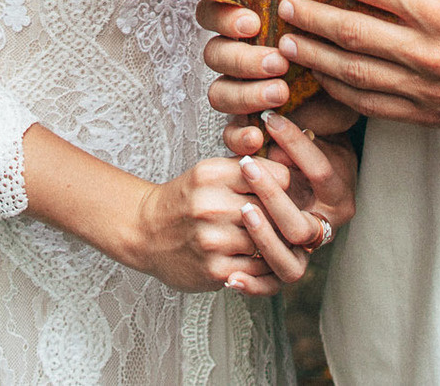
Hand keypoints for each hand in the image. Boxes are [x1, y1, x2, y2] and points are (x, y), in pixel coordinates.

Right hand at [107, 158, 281, 294]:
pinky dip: (262, 265)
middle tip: (291, 219)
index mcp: (213, 174)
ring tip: (273, 239)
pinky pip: (258, 270)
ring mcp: (213, 240)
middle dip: (284, 216)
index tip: (285, 193)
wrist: (145, 233)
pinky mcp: (215, 271)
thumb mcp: (210, 173)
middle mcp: (211, 205)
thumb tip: (294, 177)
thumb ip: (249, 169)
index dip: (285, 186)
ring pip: (268, 242)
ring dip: (274, 243)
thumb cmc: (187, 200)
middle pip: (274, 211)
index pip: (275, 176)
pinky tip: (255, 257)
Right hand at [200, 1, 361, 141]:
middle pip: (215, 53)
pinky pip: (227, 134)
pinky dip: (239, 135)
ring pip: (218, 92)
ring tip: (280, 94)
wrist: (359, 97)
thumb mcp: (336, 25)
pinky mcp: (247, 127)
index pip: (212, 12)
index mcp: (250, 26)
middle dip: (244, 59)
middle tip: (278, 62)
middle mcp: (238, 57)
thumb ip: (321, 2)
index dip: (223, 16)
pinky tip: (259, 138)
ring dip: (247, 94)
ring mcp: (239, 93)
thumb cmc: (343, 50)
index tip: (254, 22)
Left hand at [209, 0, 439, 126]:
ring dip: (316, 58)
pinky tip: (321, 78)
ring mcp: (427, 89)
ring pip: (354, 75)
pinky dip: (340, 91)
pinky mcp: (428, 114)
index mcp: (438, 11)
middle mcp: (429, 53)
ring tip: (290, 43)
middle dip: (311, 18)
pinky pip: (371, 106)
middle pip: (352, 34)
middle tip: (284, 5)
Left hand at [228, 111, 356, 284]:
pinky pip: (270, 286)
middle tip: (246, 167)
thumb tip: (269, 131)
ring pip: (288, 262)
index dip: (297, 145)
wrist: (294, 183)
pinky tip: (231, 279)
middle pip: (299, 225)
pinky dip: (252, 286)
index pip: (322, 173)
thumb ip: (290, 136)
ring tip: (242, 214)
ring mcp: (304, 251)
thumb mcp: (302, 136)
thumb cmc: (298, 149)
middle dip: (271, 196)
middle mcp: (325, 227)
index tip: (270, 120)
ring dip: (263, 240)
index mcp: (338, 196)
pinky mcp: (283, 269)